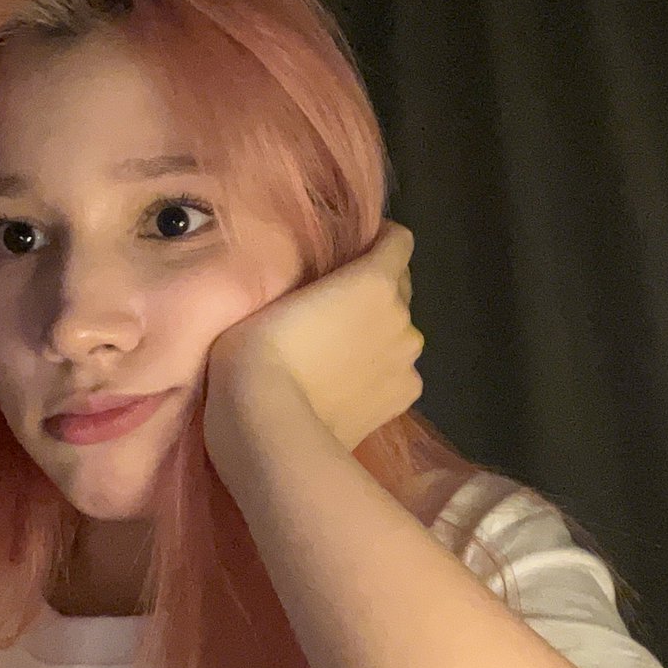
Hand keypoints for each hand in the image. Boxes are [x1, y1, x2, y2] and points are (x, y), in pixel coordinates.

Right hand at [204, 220, 422, 458]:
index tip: (356, 251)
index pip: (399, 241)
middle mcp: (403, 314)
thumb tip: (327, 292)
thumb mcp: (275, 299)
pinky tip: (350, 390)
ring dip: (379, 336)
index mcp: (374, 279)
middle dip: (376, 292)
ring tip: (341, 357)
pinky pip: (398, 373)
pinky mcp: (406, 399)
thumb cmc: (258, 352)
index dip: (381, 240)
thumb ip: (315, 288)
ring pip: (399, 334)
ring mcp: (409, 360)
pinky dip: (381, 375)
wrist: (272, 427)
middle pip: (400, 289)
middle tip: (337, 311)